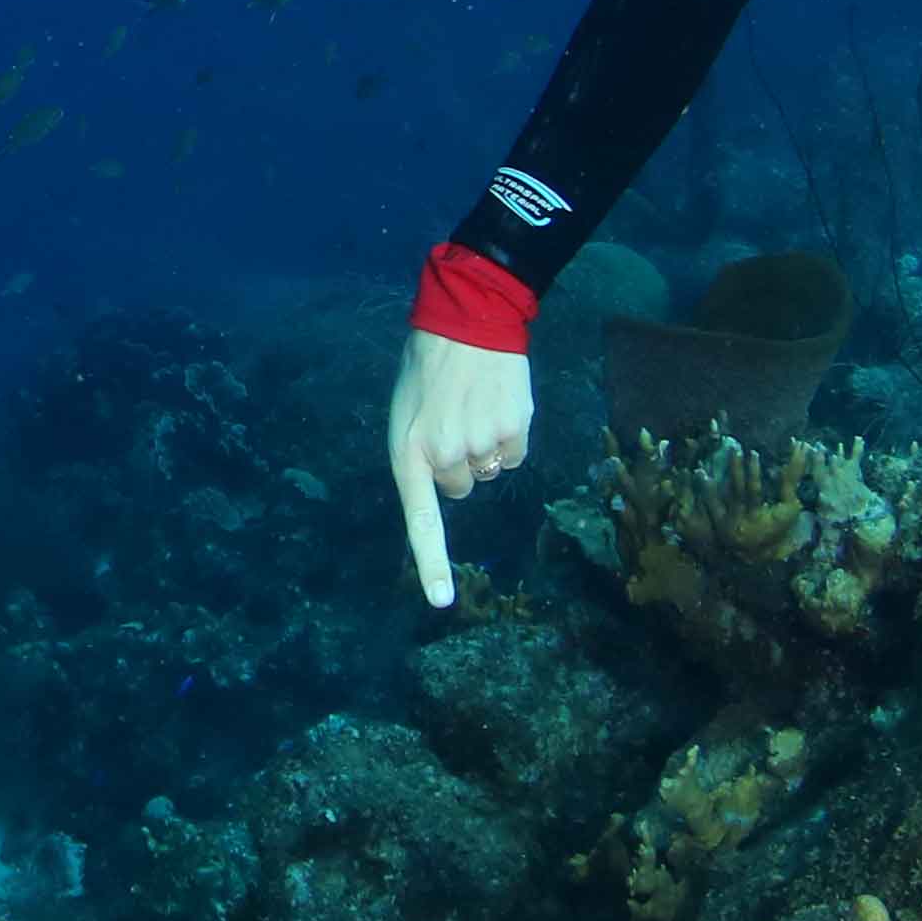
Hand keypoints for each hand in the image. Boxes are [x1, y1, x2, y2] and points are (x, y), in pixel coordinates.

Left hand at [385, 334, 533, 609]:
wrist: (466, 319)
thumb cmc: (428, 366)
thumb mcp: (406, 411)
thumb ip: (421, 450)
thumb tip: (450, 481)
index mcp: (408, 453)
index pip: (421, 519)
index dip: (432, 563)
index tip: (442, 601)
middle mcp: (444, 456)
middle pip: (461, 487)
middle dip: (459, 462)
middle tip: (453, 420)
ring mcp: (481, 446)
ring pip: (491, 471)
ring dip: (486, 447)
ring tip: (475, 406)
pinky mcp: (513, 432)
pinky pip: (515, 454)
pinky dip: (510, 436)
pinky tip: (498, 404)